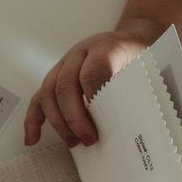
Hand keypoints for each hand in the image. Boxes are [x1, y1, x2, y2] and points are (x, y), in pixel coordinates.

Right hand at [24, 20, 163, 147]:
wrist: (133, 39)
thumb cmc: (141, 57)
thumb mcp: (148, 66)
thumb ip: (139, 87)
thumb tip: (136, 125)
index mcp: (106, 47)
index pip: (94, 70)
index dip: (94, 96)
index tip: (102, 121)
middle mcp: (80, 53)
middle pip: (66, 84)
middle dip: (75, 117)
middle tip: (89, 138)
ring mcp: (64, 64)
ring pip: (49, 92)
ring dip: (58, 121)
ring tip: (73, 142)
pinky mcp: (56, 77)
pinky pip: (38, 98)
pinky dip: (33, 120)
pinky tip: (32, 139)